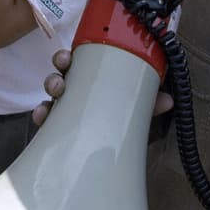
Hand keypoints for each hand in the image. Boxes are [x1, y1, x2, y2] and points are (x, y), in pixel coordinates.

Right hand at [32, 49, 172, 126]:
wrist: (112, 154)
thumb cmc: (118, 121)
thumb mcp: (134, 109)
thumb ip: (148, 103)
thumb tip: (168, 100)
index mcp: (89, 80)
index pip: (76, 62)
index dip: (69, 56)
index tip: (68, 55)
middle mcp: (73, 92)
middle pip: (60, 72)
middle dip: (59, 66)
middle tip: (63, 68)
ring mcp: (63, 109)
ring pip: (51, 92)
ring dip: (51, 86)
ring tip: (56, 91)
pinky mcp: (55, 127)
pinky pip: (45, 118)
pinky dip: (41, 114)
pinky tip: (43, 116)